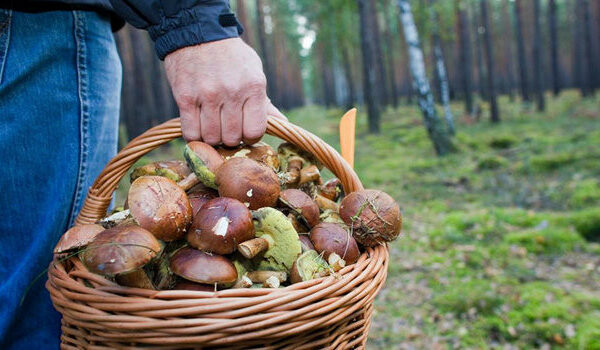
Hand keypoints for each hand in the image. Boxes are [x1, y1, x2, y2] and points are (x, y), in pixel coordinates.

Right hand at [165, 38, 284, 144]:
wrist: (198, 32)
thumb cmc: (231, 57)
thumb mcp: (254, 73)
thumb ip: (265, 102)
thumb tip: (283, 124)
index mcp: (253, 87)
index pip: (255, 131)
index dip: (250, 137)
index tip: (244, 131)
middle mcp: (232, 92)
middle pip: (232, 138)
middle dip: (230, 138)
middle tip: (226, 128)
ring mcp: (207, 95)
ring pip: (211, 138)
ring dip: (212, 138)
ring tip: (212, 126)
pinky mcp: (185, 98)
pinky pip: (191, 132)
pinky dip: (194, 136)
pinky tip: (198, 127)